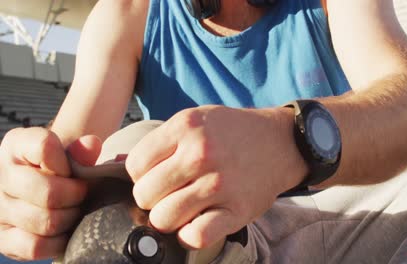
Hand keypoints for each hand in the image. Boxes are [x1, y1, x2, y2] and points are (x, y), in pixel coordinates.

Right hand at [0, 128, 99, 260]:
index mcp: (17, 145)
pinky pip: (35, 246)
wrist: (49, 189)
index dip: (68, 164)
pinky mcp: (3, 238)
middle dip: (75, 196)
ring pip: (46, 222)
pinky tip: (64, 230)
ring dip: (69, 218)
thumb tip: (92, 145)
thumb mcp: (73, 155)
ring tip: (73, 210)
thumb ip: (83, 151)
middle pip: (49, 193)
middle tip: (81, 195)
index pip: (44, 147)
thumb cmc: (64, 169)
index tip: (72, 171)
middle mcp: (0, 175)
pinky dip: (58, 241)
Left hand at [126, 105, 306, 248]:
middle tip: (168, 193)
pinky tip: (197, 222)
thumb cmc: (232, 132)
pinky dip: (190, 235)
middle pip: (145, 194)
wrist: (280, 142)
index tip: (155, 176)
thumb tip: (119, 167)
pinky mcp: (237, 209)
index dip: (140, 175)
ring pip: (164, 218)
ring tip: (181, 207)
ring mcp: (220, 183)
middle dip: (151, 198)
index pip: (135, 165)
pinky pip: (196, 236)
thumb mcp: (196, 119)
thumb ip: (160, 141)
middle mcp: (201, 153)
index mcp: (186, 126)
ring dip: (168, 218)